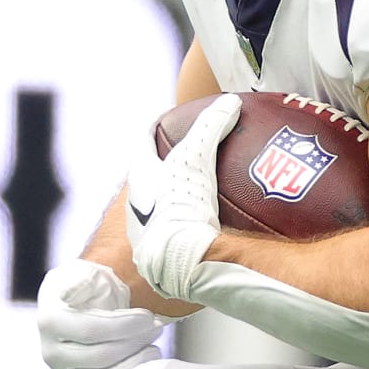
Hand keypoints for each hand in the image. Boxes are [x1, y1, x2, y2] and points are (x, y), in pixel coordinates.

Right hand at [37, 259, 165, 368]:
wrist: (90, 307)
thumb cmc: (92, 288)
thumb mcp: (86, 273)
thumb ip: (81, 281)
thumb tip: (69, 294)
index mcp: (50, 321)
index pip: (92, 330)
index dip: (125, 325)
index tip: (149, 316)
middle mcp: (51, 352)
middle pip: (101, 355)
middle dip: (135, 341)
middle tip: (157, 328)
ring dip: (135, 363)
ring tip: (154, 347)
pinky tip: (145, 362)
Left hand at [129, 93, 241, 306]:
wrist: (175, 267)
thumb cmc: (176, 209)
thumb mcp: (193, 160)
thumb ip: (209, 128)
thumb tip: (229, 101)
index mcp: (140, 178)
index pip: (145, 142)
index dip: (157, 126)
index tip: (171, 117)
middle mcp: (139, 206)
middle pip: (154, 176)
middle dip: (173, 165)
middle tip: (201, 153)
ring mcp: (151, 234)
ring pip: (167, 207)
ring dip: (186, 198)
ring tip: (218, 190)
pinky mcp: (167, 259)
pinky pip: (185, 234)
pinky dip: (201, 226)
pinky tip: (226, 230)